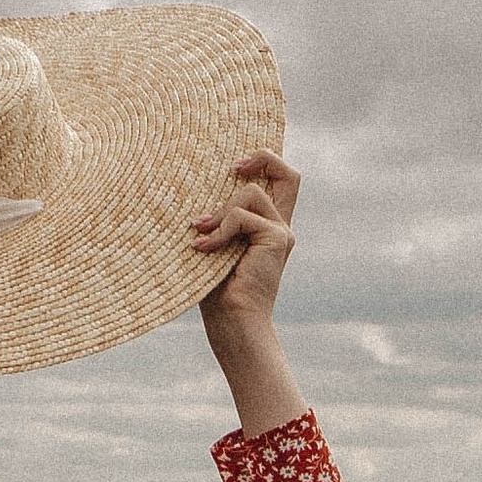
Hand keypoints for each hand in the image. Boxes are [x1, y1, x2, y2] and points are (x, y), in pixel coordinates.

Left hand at [192, 151, 295, 337]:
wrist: (233, 323)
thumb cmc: (216, 290)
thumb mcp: (213, 245)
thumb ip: (215, 218)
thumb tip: (192, 187)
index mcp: (267, 226)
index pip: (280, 181)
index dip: (264, 161)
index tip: (233, 166)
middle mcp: (280, 226)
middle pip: (288, 175)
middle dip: (261, 158)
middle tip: (230, 168)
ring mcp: (281, 232)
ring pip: (250, 193)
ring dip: (220, 210)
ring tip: (199, 232)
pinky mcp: (277, 239)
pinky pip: (241, 217)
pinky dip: (219, 230)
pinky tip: (203, 248)